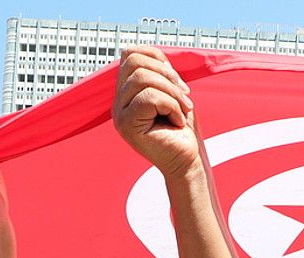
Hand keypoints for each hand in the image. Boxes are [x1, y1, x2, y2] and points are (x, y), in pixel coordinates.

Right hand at [112, 46, 199, 178]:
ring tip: (182, 110)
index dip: (157, 58)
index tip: (178, 82)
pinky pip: (149, 98)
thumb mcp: (171, 91)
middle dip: (167, 75)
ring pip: (142, 78)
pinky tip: (177, 121)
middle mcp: (118, 102)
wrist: (186, 159)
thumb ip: (158, 72)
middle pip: (134, 62)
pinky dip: (171, 106)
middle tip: (185, 97)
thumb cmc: (180, 127)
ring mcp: (119, 114)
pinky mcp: (126, 126)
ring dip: (172, 92)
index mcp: (127, 91)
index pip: (131, 54)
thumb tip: (149, 52)